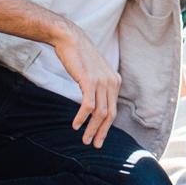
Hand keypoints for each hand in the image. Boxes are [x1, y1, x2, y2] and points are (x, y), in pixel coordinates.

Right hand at [52, 25, 119, 146]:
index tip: (99, 138)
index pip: (113, 110)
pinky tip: (75, 125)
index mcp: (115, 81)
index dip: (107, 127)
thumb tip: (95, 105)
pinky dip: (82, 118)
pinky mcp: (90, 81)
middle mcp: (112, 82)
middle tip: (94, 145)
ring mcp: (102, 82)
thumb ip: (98, 87)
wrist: (70, 39)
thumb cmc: (79, 56)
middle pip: (110, 115)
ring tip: (84, 139)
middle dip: (102, 132)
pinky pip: (88, 106)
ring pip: (100, 113)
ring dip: (91, 129)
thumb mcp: (94, 73)